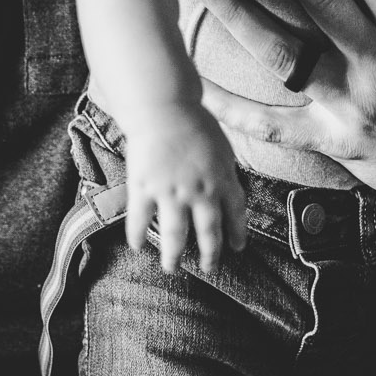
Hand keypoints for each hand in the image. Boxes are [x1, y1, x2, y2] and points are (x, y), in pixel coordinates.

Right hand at [124, 106, 248, 274]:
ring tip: (171, 268)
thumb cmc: (193, 120)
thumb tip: (230, 190)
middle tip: (209, 268)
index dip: (237, 233)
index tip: (237, 247)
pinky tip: (137, 246)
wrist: (163, 107)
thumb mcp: (222, 146)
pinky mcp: (144, 188)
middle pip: (208, 232)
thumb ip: (226, 171)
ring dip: (174, 256)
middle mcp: (199, 191)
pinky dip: (137, 236)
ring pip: (175, 235)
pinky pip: (140, 220)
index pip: (236, 213)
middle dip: (210, 255)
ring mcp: (171, 192)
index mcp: (222, 179)